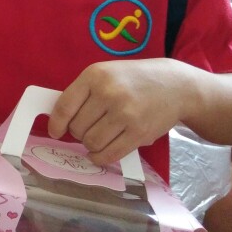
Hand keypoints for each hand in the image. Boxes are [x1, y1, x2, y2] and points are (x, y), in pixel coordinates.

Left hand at [47, 59, 184, 165]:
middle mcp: (109, 93)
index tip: (55, 132)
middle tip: (87, 129)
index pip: (65, 106)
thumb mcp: (106, 74)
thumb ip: (84, 93)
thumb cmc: (134, 80)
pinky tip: (101, 152)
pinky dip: (100, 157)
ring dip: (89, 145)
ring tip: (96, 138)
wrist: (176, 86)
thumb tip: (59, 119)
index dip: (56, 123)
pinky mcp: (139, 133)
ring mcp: (125, 114)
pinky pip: (110, 154)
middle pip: (77, 127)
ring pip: (91, 142)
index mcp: (95, 75)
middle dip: (77, 132)